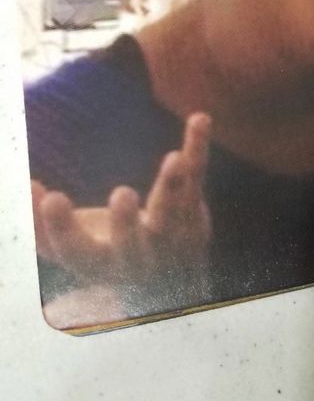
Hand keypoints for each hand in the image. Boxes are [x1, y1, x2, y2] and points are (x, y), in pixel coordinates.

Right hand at [31, 112, 211, 318]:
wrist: (170, 281)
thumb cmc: (107, 255)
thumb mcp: (73, 247)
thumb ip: (43, 224)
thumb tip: (26, 184)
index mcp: (99, 266)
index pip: (75, 252)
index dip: (60, 228)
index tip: (51, 197)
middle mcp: (139, 258)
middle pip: (132, 245)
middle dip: (127, 223)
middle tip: (122, 194)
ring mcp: (171, 238)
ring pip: (173, 213)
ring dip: (174, 185)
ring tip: (175, 159)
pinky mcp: (194, 211)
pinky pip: (196, 176)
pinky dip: (197, 147)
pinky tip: (200, 119)